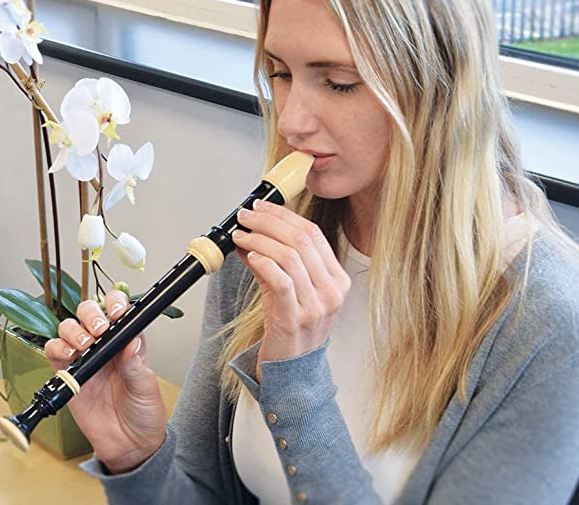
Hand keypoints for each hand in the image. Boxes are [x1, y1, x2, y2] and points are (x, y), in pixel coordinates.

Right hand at [44, 290, 166, 472]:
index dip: (115, 305)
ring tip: (84, 345)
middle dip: (91, 314)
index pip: (118, 311)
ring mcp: (84, 358)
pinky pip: (54, 352)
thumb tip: (131, 343)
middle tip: (99, 330)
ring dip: (73, 330)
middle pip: (89, 313)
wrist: (128, 444)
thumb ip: (136, 366)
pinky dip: (57, 348)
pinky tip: (69, 356)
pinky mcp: (68, 374)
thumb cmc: (143, 412)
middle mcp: (104, 345)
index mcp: (126, 342)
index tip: (117, 312)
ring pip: (69, 328)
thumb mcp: (146, 388)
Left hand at [231, 198, 351, 380]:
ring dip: (260, 239)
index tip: (261, 208)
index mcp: (336, 279)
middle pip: (302, 239)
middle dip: (269, 222)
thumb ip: (270, 261)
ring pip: (290, 256)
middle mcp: (332, 290)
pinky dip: (263, 262)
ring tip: (241, 235)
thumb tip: (247, 234)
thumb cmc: (290, 330)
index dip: (284, 216)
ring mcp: (317, 305)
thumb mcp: (285, 290)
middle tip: (246, 216)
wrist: (291, 371)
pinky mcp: (296, 318)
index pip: (313, 234)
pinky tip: (249, 255)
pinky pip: (282, 281)